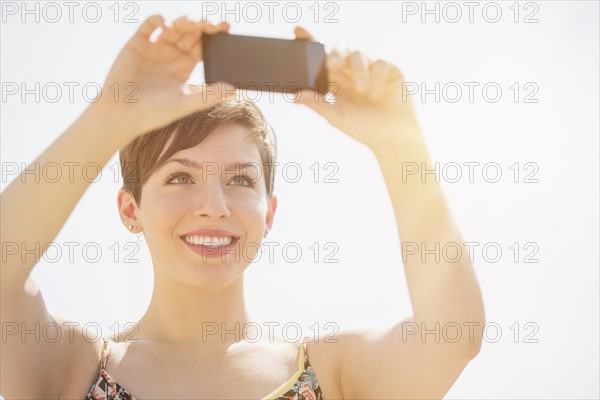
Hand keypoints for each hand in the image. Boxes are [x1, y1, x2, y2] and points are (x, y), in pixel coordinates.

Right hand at [94, 15, 234, 140]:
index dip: (215, 34)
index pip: (204, 44)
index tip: (226, 27)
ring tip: (191, 24)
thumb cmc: (154, 113)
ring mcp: (155, 46)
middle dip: (202, 24)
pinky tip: (167, 24)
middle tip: (212, 24)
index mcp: (185, 65)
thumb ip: (209, 96)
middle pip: (191, 31)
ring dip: (184, 20)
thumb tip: (233, 90)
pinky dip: (159, 18)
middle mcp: (172, 52)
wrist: (123, 115)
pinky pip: (150, 24)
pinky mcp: (138, 42)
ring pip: (174, 24)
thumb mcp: (185, 104)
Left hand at [294, 27, 421, 152]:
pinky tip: (376, 93)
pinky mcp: (389, 68)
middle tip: (332, 64)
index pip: (320, 56)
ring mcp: (370, 67)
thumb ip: (317, 104)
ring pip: (359, 54)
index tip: (298, 31)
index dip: (310, 41)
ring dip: (358, 71)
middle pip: (339, 48)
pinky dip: (376, 77)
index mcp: (335, 79)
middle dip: (335, 53)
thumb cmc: (363, 128)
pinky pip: (380, 63)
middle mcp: (350, 70)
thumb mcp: (336, 117)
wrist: (393, 137)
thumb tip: (293, 96)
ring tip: (362, 90)